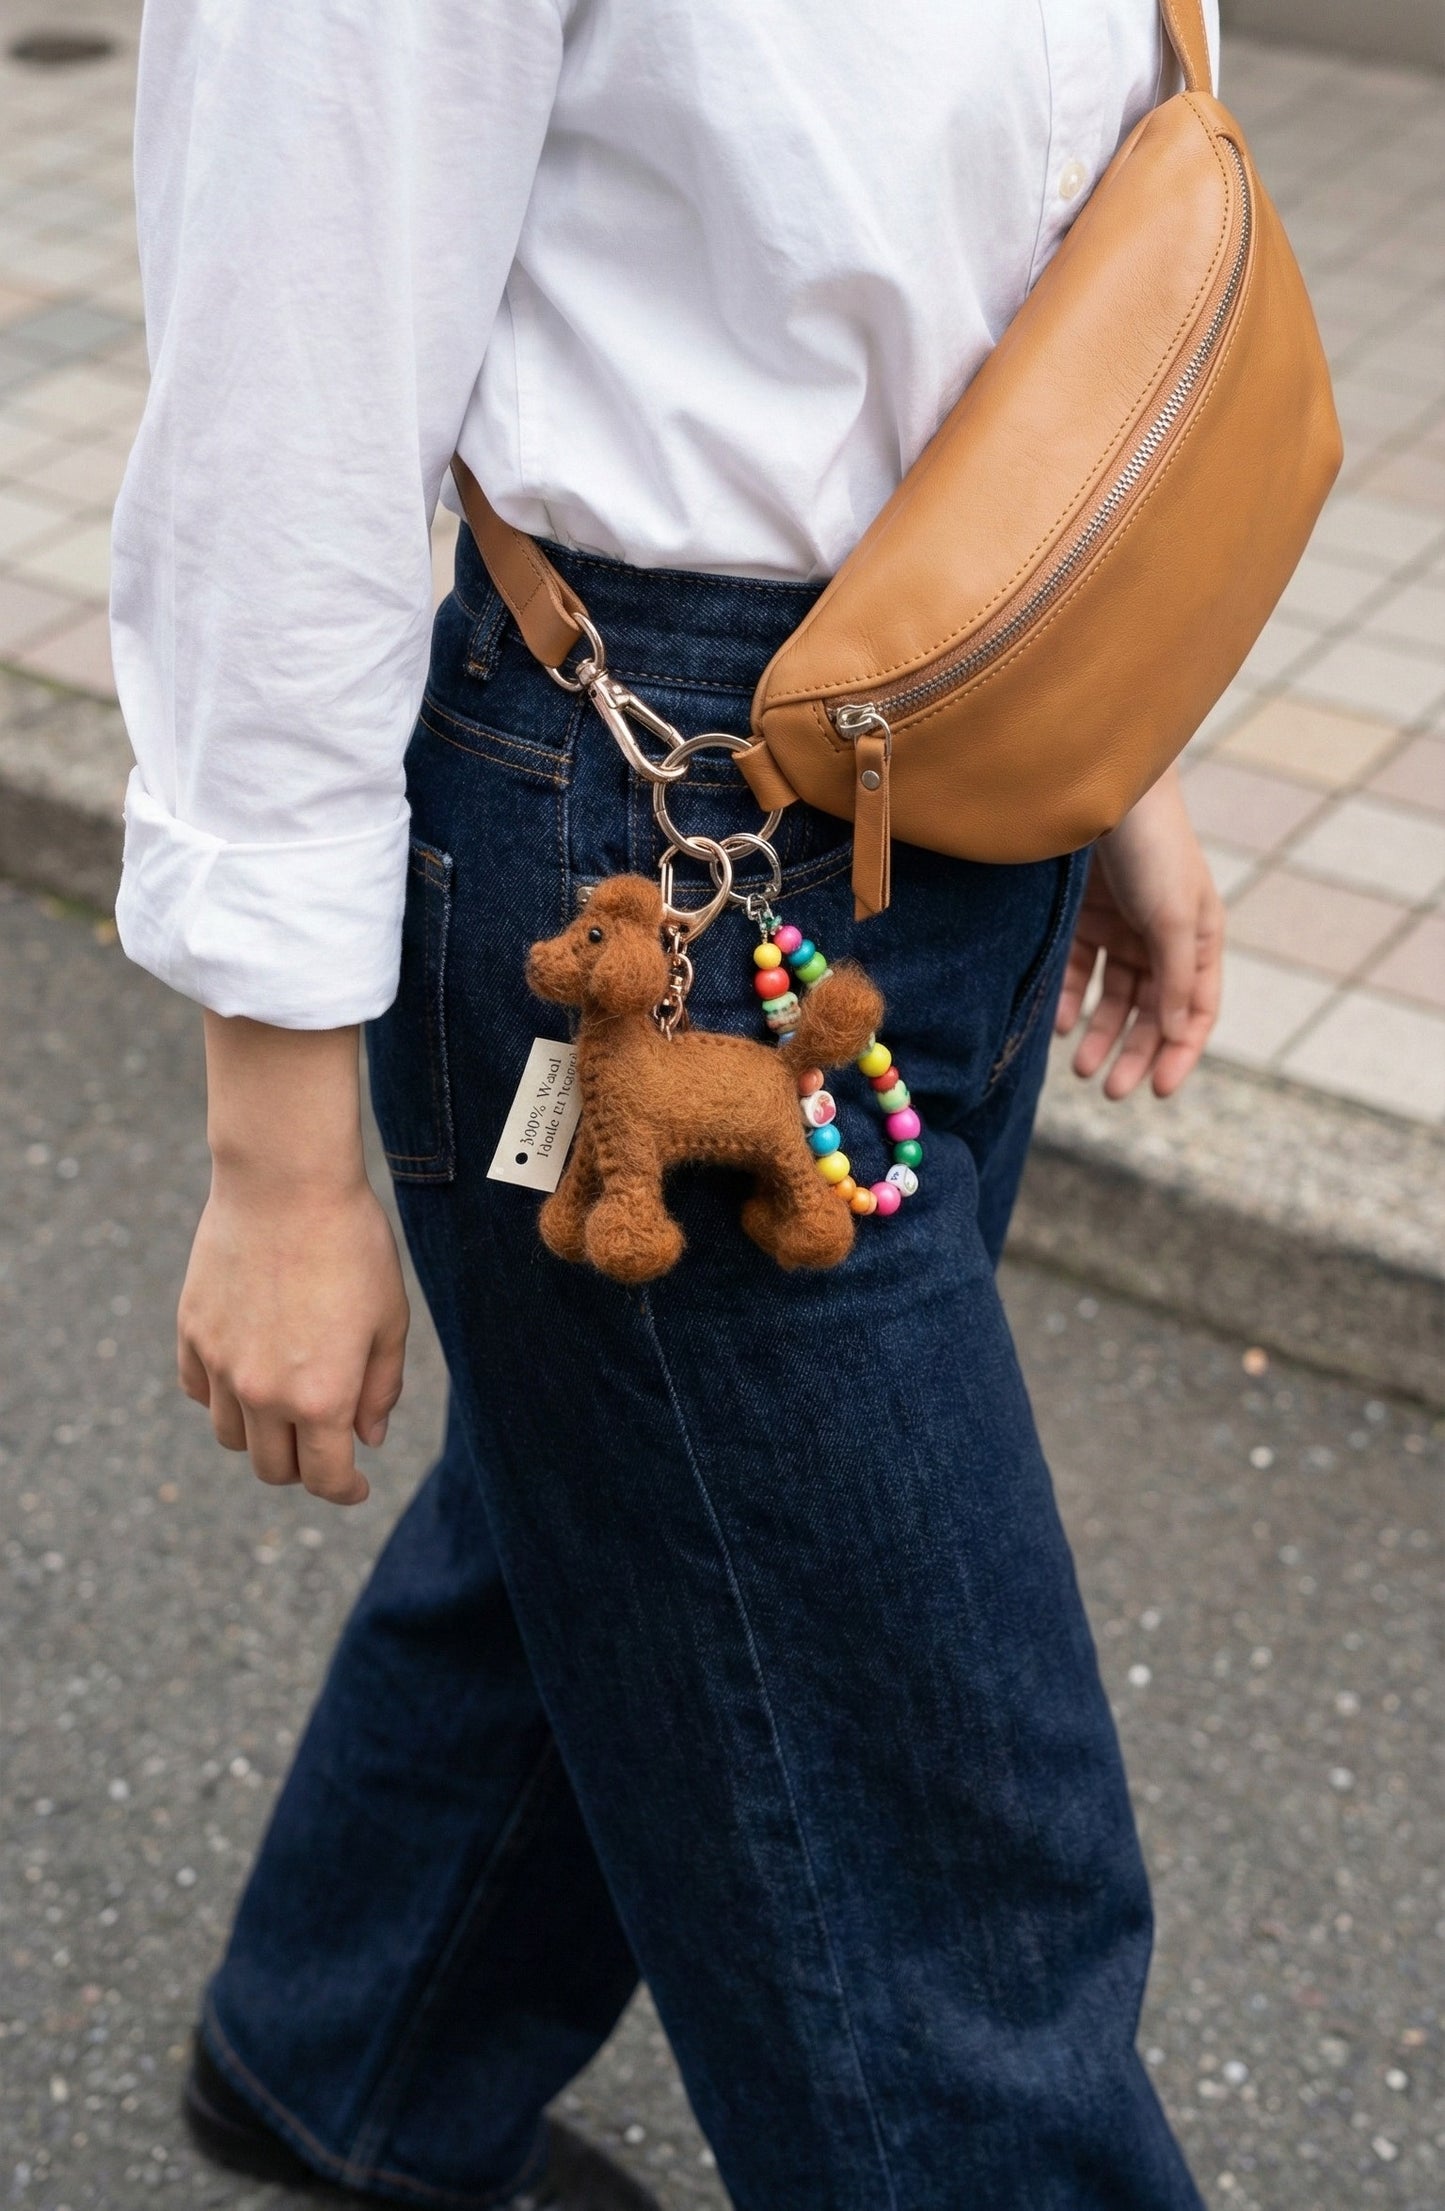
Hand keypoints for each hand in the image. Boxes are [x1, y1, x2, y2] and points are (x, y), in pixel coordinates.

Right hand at [177, 1018, 409, 1504]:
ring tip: (286, 1406)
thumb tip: (367, 1436)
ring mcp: (219, 1365)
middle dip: (303, 1467)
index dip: (345, 1490)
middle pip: (272, 1468)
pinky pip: (197, 1391)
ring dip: (261, 1435)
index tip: (355, 1485)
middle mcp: (262, 1393)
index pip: (325, 1478)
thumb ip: (381, 1387)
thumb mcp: (389, 1319)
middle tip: (325, 1444)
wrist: (286, 1184)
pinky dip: (220, 1396)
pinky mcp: (191, 1332)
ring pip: (231, 1435)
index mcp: (320, 1398)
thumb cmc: (352, 1246)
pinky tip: (246, 1373)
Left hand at [1054, 768, 1223, 1099]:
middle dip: (1133, 1052)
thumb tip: (1179, 1030)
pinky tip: (1058, 1024)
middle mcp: (1163, 937)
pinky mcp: (1082, 916)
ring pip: (1113, 997)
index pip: (1197, 1011)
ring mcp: (1121, 926)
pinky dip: (1069, 1000)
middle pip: (1152, 1012)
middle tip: (1110, 1090)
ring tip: (1080, 1068)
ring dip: (1099, 1033)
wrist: (1101, 786)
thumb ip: (1176, 976)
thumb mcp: (1174, 916)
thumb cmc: (1151, 846)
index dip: (1181, 1053)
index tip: (1159, 1093)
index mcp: (1200, 938)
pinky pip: (1077, 972)